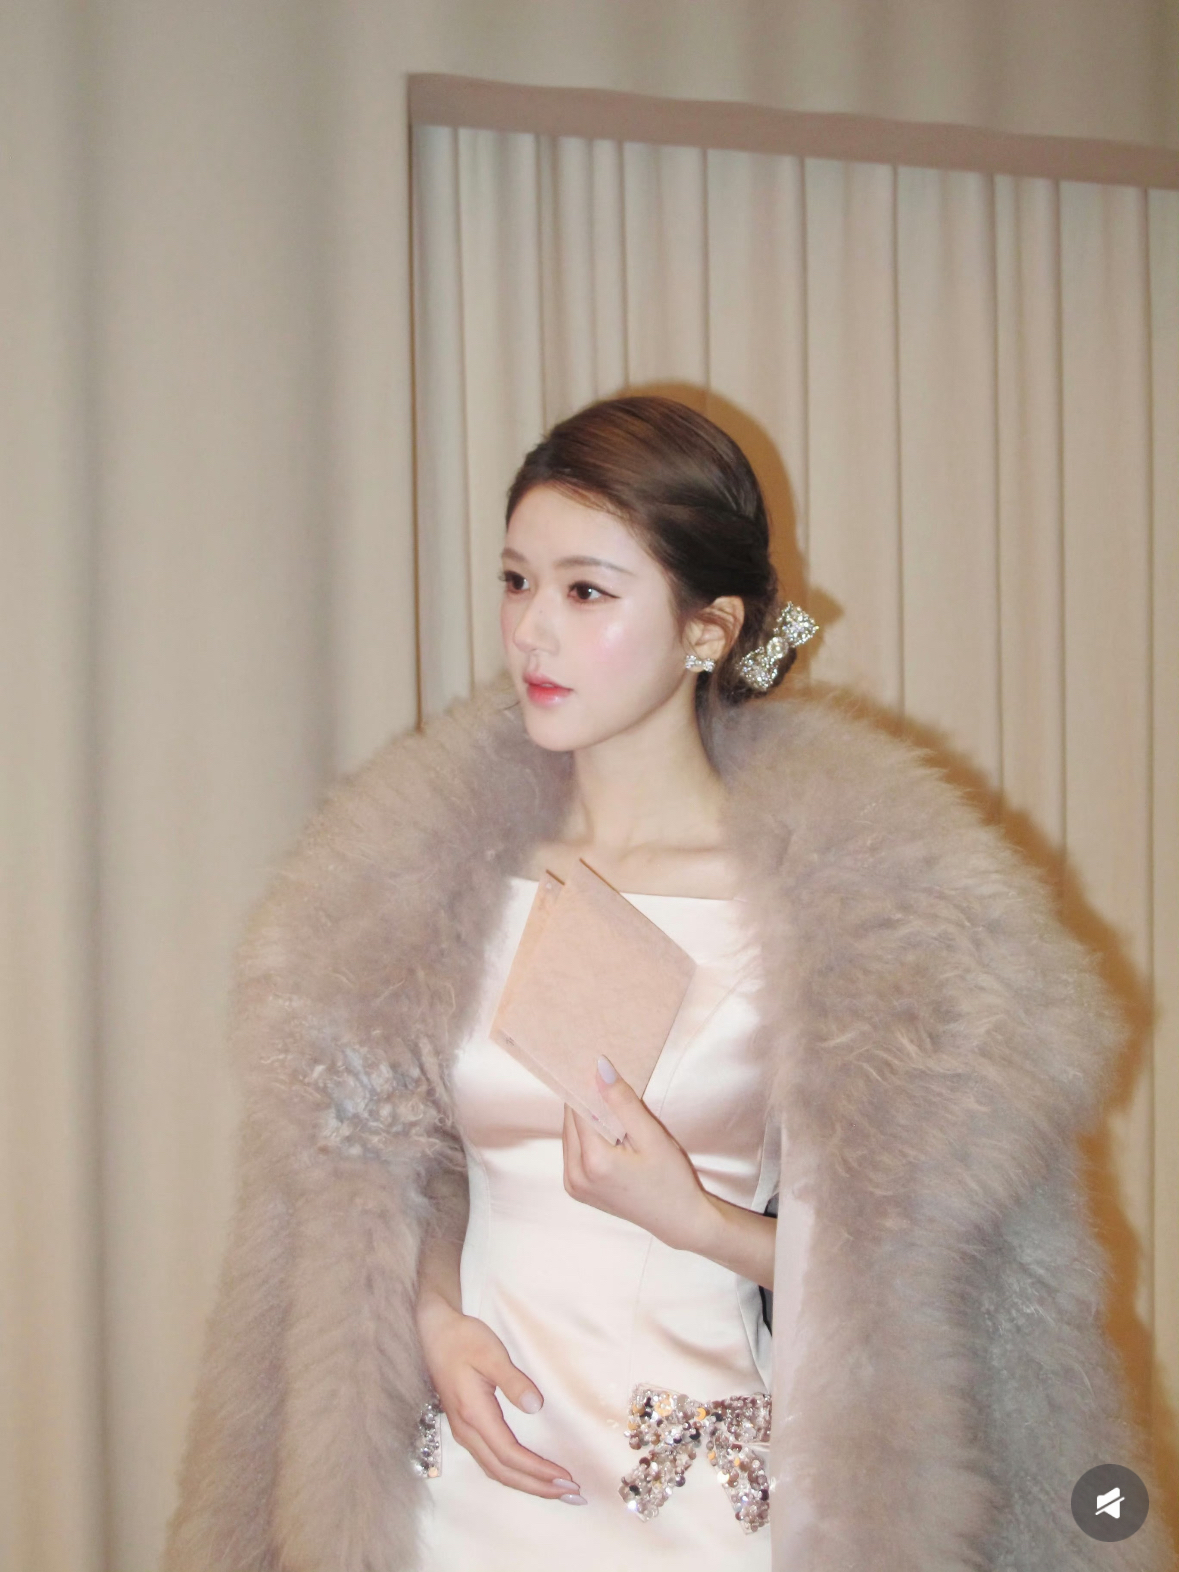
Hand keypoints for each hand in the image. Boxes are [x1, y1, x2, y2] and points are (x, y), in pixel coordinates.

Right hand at [415, 1293, 584, 1501]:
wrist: (435, 1332)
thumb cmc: (464, 1339)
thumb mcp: (491, 1353)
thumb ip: (513, 1381)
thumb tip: (535, 1407)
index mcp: (473, 1414)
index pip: (509, 1454)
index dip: (538, 1470)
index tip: (565, 1477)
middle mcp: (466, 1430)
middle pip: (503, 1472)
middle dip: (537, 1486)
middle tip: (571, 1494)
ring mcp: (464, 1432)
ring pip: (495, 1470)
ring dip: (526, 1483)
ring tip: (555, 1490)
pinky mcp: (465, 1428)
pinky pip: (490, 1461)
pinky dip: (513, 1473)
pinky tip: (528, 1474)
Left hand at [561, 1056, 713, 1251]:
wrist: (678, 1221)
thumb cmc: (671, 1179)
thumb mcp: (652, 1137)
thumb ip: (623, 1103)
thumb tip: (599, 1069)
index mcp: (592, 1162)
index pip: (577, 1108)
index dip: (585, 1083)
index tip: (593, 1064)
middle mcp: (574, 1176)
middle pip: (570, 1121)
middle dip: (586, 1100)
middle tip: (606, 1081)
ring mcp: (573, 1185)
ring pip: (570, 1135)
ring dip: (586, 1118)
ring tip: (612, 1107)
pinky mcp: (576, 1189)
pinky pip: (573, 1151)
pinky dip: (587, 1136)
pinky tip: (609, 1130)